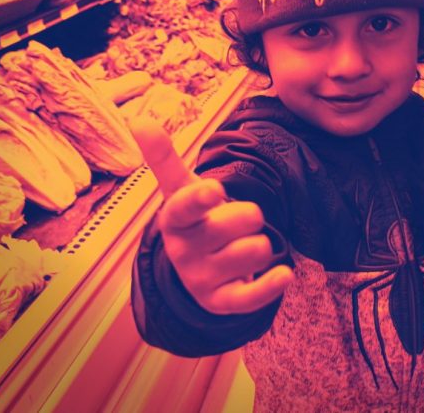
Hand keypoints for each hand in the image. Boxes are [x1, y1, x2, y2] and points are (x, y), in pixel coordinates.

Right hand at [130, 119, 293, 314]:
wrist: (197, 268)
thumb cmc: (196, 219)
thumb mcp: (182, 189)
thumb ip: (164, 158)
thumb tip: (139, 120)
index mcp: (174, 219)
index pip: (183, 208)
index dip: (200, 199)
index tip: (215, 188)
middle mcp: (184, 251)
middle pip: (235, 223)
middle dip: (250, 214)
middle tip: (243, 218)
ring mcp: (202, 279)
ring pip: (253, 251)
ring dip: (262, 244)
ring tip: (246, 244)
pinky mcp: (221, 303)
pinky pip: (251, 298)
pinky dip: (271, 286)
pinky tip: (284, 274)